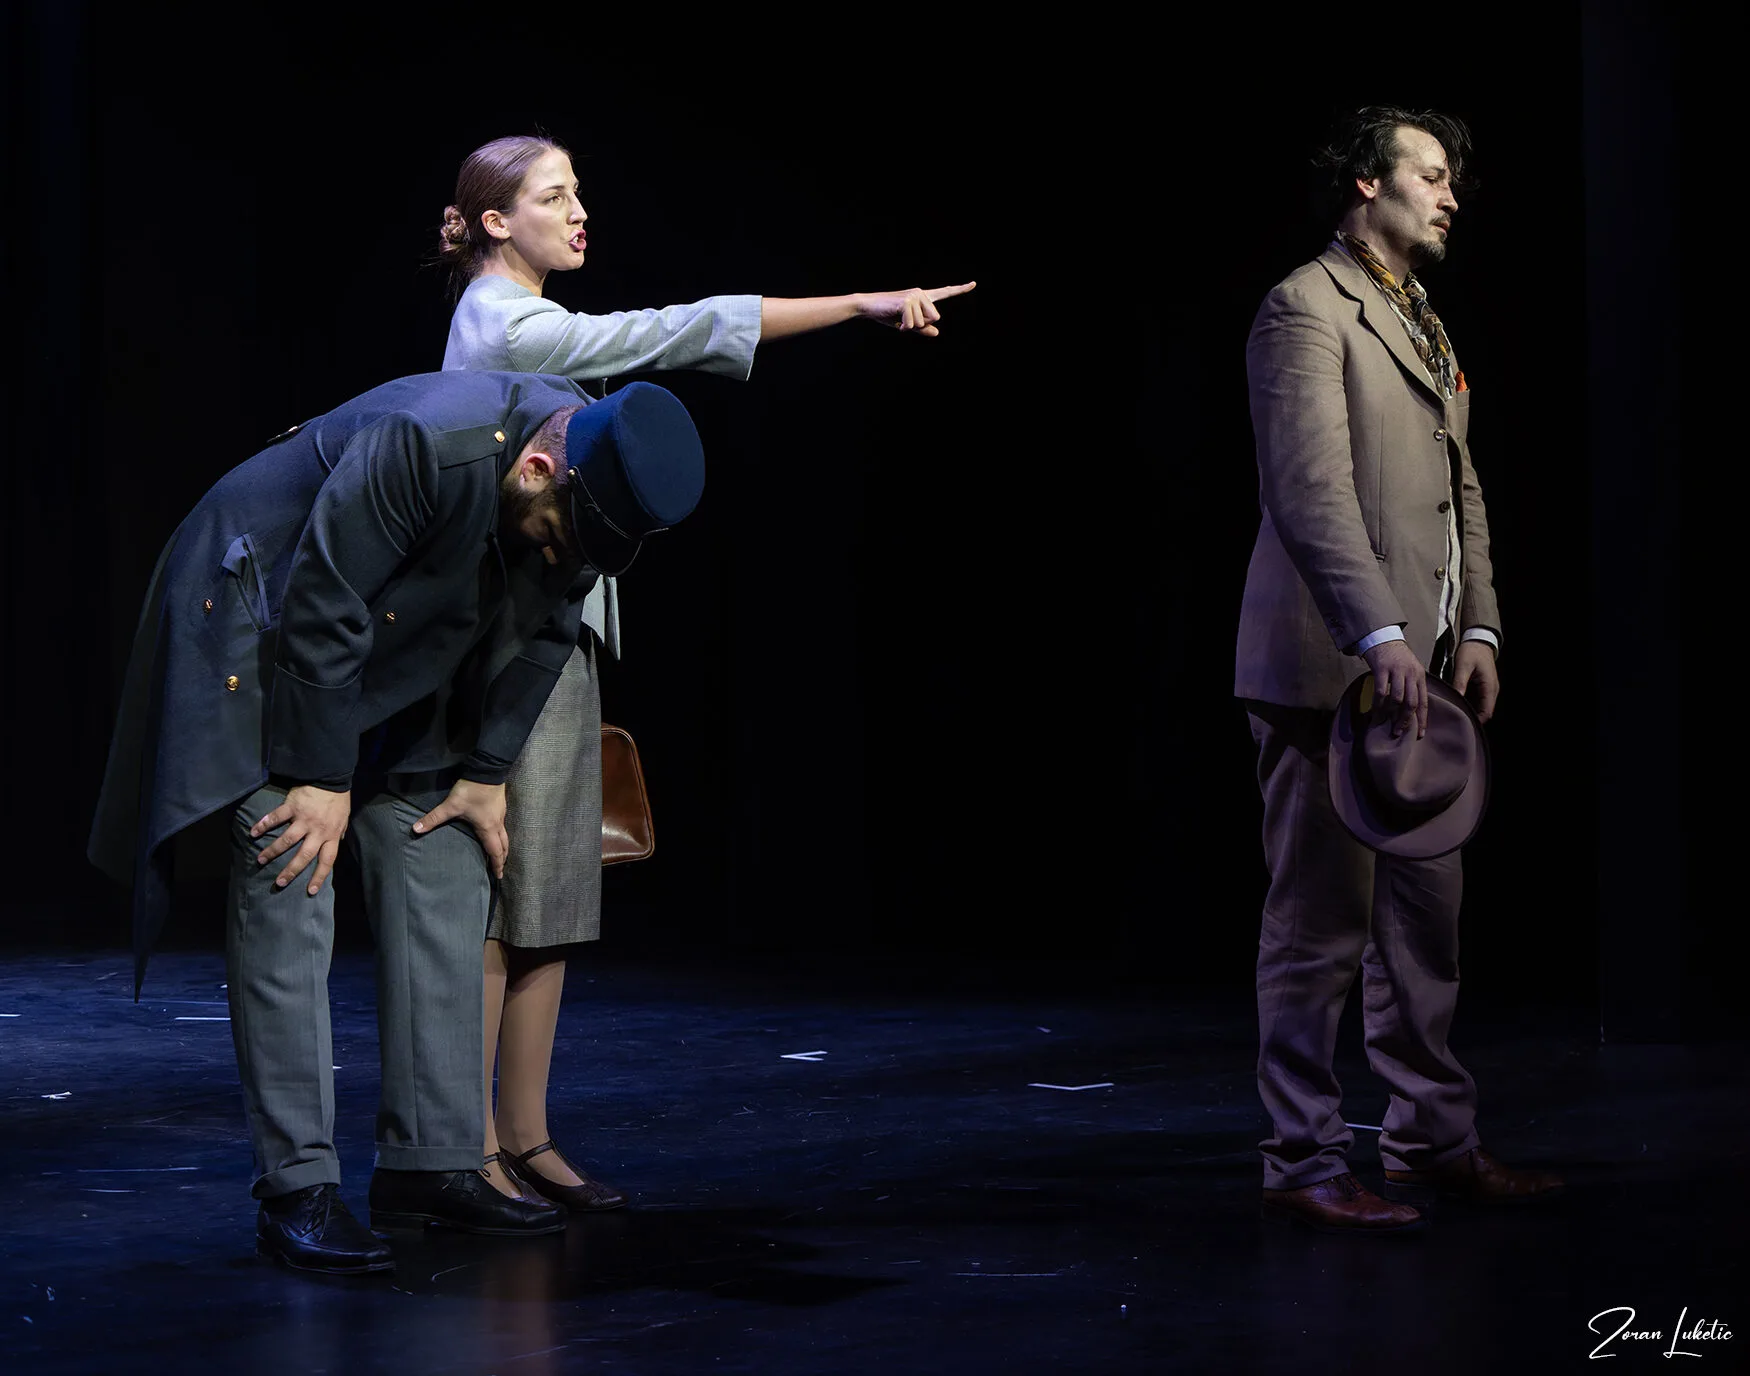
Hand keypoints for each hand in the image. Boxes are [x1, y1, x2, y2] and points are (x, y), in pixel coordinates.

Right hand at [251, 786, 351, 895]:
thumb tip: (337, 843)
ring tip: (260, 860)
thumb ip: (338, 832)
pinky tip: (253, 832)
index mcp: (331, 834)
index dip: (319, 876)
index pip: (327, 860)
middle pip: (304, 856)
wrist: (331, 776)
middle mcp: (317, 830)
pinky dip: (264, 825)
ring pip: (287, 840)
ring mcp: (304, 819)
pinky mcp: (292, 806)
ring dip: (272, 852)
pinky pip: (276, 817)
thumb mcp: (343, 818)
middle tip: (279, 883)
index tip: (310, 891)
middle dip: (291, 871)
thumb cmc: (337, 799)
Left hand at [412, 780, 508, 878]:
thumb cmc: (471, 790)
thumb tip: (415, 829)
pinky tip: (493, 832)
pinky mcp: (500, 806)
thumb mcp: (450, 805)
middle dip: (502, 858)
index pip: (495, 851)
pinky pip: (502, 826)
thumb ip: (434, 818)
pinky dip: (500, 835)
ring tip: (498, 853)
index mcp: (487, 828)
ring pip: (505, 836)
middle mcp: (497, 824)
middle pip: (503, 845)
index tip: (498, 876)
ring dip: (502, 846)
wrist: (487, 771)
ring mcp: (500, 815)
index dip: (497, 865)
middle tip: (499, 868)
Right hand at [854, 281, 975, 336]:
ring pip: (924, 322)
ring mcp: (914, 295)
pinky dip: (904, 328)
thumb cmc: (886, 315)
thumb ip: (923, 329)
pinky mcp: (907, 301)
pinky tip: (895, 319)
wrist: (868, 306)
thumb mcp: (907, 325)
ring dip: (910, 326)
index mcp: (923, 297)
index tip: (974, 283)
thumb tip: (937, 333)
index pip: (944, 292)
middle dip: (921, 325)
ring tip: (898, 317)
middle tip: (905, 320)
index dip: (960, 289)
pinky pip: (913, 324)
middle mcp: (921, 293)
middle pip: (935, 317)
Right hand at [1361, 638, 1427, 738]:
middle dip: (1405, 720)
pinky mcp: (1382, 669)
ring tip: (1385, 724)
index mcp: (1420, 675)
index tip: (1420, 734)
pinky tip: (1374, 713)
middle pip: (1411, 702)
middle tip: (1398, 732)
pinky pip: (1380, 692)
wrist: (1382, 637)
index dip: (1423, 719)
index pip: (1424, 701)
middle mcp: (1411, 674)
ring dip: (1391, 715)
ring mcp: (1397, 671)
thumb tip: (1410, 709)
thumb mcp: (1410, 669)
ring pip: (1397, 699)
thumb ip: (1412, 685)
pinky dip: (1378, 705)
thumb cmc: (1396, 656)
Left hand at [1451, 640, 1499, 722]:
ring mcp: (1487, 690)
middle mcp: (1491, 691)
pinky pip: (1477, 701)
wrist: (1478, 640)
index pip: (1486, 712)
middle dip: (1471, 719)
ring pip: (1480, 708)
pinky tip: (1456, 706)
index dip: (1476, 721)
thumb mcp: (1463, 666)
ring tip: (1453, 717)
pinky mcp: (1482, 687)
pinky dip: (1468, 705)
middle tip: (1454, 723)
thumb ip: (1459, 682)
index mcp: (1489, 687)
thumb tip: (1456, 699)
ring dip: (1469, 712)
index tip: (1461, 725)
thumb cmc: (1471, 651)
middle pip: (1484, 712)